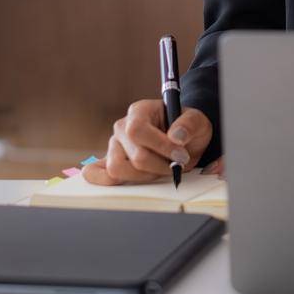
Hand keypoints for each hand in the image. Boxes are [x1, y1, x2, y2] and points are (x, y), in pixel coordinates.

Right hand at [83, 99, 212, 185]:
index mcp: (139, 111)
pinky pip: (96, 172)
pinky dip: (102, 180)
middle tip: (177, 165)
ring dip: (145, 176)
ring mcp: (115, 146)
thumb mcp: (197, 120)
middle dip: (159, 166)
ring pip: (118, 169)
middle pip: (132, 155)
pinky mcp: (112, 161)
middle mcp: (122, 127)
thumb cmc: (186, 128)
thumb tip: (176, 137)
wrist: (183, 138)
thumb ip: (189, 125)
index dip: (159, 146)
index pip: (137, 130)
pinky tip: (120, 182)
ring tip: (160, 169)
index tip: (180, 155)